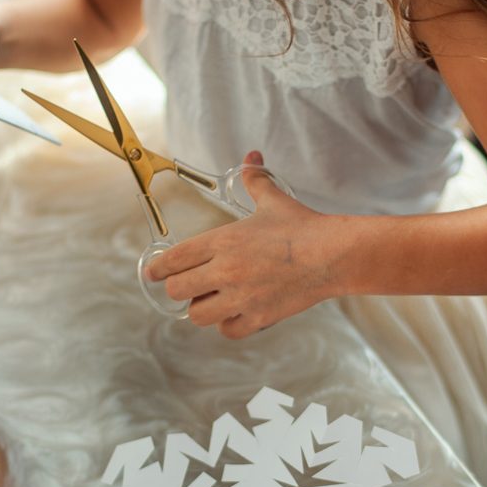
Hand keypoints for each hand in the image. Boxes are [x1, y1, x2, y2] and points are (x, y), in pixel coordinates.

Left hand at [143, 152, 338, 337]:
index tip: (152, 273)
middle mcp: (226, 271)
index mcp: (223, 241)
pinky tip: (235, 314)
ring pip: (198, 315)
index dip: (158, 269)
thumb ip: (255, 180)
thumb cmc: (303, 227)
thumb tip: (252, 155)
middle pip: (178, 290)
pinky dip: (228, 325)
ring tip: (213, 300)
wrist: (334, 254)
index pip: (174, 260)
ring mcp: (241, 297)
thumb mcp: (273, 201)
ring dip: (202, 309)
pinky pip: (227, 331)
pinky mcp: (258, 317)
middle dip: (179, 289)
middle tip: (188, 285)